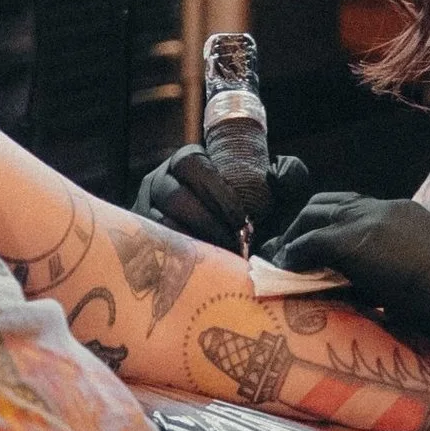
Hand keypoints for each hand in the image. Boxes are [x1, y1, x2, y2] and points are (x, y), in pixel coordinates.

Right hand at [134, 145, 314, 247]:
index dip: (215, 189)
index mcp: (187, 163)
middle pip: (175, 196)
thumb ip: (288, 175)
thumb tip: (280, 173)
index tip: (240, 215)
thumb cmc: (253, 220)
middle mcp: (160, 182)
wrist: (237, 259)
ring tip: (223, 256)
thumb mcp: (274, 195)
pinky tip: (205, 267)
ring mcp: (146, 210)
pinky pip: (155, 247)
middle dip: (208, 220)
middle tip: (235, 241)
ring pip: (163, 223)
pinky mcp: (140, 240)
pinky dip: (181, 257)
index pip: (191, 163)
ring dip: (196, 240)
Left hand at [271, 191, 429, 356]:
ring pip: (315, 215)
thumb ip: (392, 269)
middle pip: (328, 203)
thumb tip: (366, 288)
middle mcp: (384, 208)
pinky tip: (286, 267)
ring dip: (296, 235)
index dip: (330, 224)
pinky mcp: (353, 241)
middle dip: (305, 224)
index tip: (317, 246)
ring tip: (283, 258)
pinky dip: (295, 252)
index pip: (354, 208)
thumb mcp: (422, 271)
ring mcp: (368, 221)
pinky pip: (311, 241)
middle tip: (291, 249)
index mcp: (403, 213)